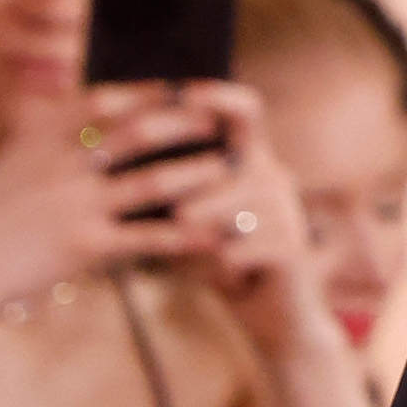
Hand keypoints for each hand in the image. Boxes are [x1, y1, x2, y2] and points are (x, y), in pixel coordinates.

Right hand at [0, 86, 239, 374]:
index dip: (146, 89)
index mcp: (39, 137)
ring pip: (152, 182)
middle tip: (219, 115)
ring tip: (231, 165)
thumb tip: (97, 105)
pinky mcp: (82, 246)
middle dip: (183, 121)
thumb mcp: (11, 162)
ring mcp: (71, 204)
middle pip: (136, 132)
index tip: (181, 81)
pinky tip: (215, 234)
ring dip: (197, 172)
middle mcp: (58, 164)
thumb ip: (49, 132)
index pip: (101, 99)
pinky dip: (186, 235)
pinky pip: (147, 238)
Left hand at [158, 81, 349, 370]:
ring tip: (201, 257)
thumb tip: (114, 152)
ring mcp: (289, 210)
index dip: (217, 95)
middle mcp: (275, 176)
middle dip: (190, 195)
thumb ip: (169, 183)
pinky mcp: (292, 246)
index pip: (244, 110)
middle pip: (222, 166)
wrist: (274, 315)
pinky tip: (227, 279)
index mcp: (251, 161)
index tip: (182, 91)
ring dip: (200, 236)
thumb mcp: (191, 215)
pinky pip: (233, 247)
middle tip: (177, 219)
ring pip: (224, 209)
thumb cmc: (219, 259)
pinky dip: (216, 269)